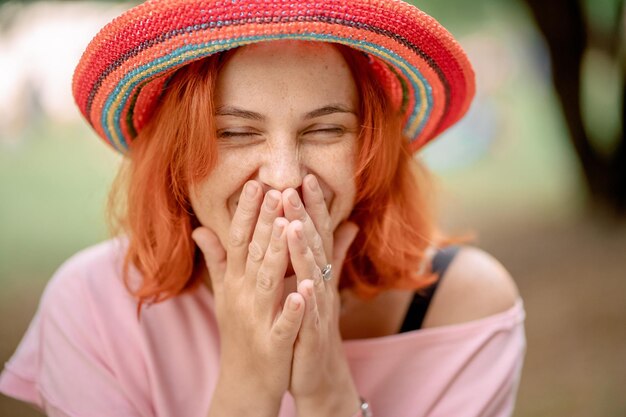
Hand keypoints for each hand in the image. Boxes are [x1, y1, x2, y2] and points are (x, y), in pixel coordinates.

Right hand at [192, 181, 304, 414]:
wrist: (245, 382)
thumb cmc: (240, 332)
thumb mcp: (225, 294)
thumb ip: (218, 260)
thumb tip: (200, 228)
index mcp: (235, 282)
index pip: (240, 240)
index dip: (247, 213)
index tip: (256, 183)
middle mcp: (242, 296)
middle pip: (254, 253)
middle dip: (264, 221)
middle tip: (275, 188)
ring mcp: (256, 321)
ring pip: (267, 282)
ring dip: (276, 254)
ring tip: (286, 225)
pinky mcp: (273, 345)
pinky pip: (283, 325)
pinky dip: (292, 309)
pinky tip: (302, 291)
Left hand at [282, 175, 360, 414]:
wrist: (317, 371)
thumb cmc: (313, 323)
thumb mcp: (320, 285)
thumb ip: (330, 253)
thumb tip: (348, 222)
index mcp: (317, 272)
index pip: (317, 233)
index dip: (313, 206)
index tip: (305, 176)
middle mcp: (322, 286)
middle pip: (315, 247)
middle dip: (304, 218)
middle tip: (292, 188)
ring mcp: (320, 310)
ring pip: (313, 277)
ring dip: (304, 252)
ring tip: (292, 226)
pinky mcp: (313, 336)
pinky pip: (311, 317)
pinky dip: (308, 302)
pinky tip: (303, 287)